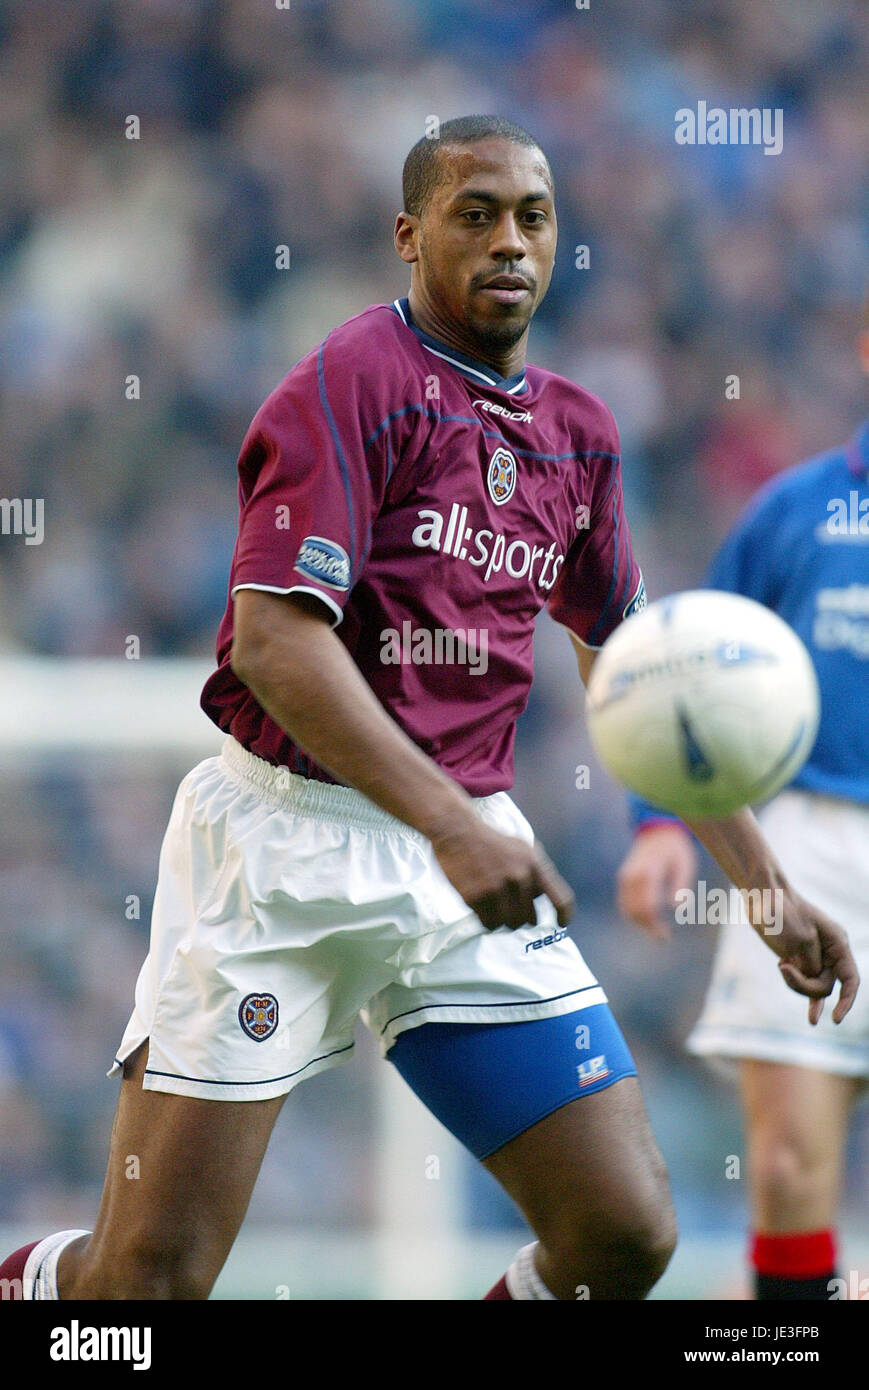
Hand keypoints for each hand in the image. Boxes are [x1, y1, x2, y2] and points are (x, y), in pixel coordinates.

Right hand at [430, 818, 574, 930]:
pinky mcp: (476, 897)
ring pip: (509, 924)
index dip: (564, 915)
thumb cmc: (491, 841)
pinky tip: (482, 907)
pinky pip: (489, 924)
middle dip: (520, 917)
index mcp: (535, 864)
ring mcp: (497, 888)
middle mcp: (519, 877)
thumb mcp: (522, 848)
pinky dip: (486, 920)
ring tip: (493, 906)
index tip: (561, 923)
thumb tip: (543, 898)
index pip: (561, 898)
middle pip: (530, 919)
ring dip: (502, 920)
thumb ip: (536, 871)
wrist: (457, 831)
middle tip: (508, 909)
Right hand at [616, 825, 698, 941]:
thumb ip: (681, 885)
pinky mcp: (623, 879)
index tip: (665, 936)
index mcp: (649, 873)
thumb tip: (676, 907)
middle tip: (663, 937)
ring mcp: (625, 877)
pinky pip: (623, 902)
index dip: (655, 925)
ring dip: (639, 923)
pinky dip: (632, 914)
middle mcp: (632, 876)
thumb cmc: (676, 851)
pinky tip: (647, 920)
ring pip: (626, 909)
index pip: (648, 907)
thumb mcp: (685, 865)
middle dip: (648, 927)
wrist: (658, 833)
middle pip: (635, 911)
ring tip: (656, 930)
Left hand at [752, 887, 859, 1025]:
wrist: (762, 897)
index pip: (851, 979)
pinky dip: (806, 997)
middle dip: (805, 985)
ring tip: (782, 965)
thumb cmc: (781, 912)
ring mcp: (813, 956)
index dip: (847, 1001)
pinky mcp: (798, 959)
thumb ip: (810, 964)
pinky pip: (806, 984)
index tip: (835, 1019)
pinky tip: (813, 1019)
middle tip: (784, 969)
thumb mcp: (800, 940)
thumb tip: (812, 978)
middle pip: (827, 986)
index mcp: (837, 943)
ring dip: (795, 983)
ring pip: (813, 987)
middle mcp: (829, 952)